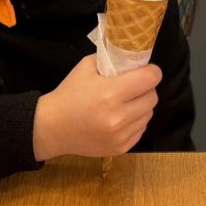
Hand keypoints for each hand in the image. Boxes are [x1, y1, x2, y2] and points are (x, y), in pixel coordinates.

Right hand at [32, 55, 161, 160]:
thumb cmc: (69, 94)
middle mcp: (118, 116)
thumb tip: (133, 57)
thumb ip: (111, 60)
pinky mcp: (120, 148)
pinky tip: (121, 118)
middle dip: (146, 89)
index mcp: (110, 93)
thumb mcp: (85, 68)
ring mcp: (120, 135)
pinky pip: (141, 129)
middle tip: (134, 87)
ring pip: (149, 114)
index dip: (152, 72)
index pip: (150, 79)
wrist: (52, 128)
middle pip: (153, 97)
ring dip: (142, 106)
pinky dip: (135, 122)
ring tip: (126, 103)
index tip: (147, 70)